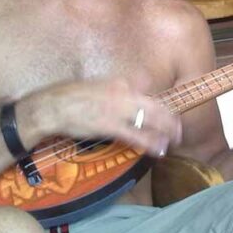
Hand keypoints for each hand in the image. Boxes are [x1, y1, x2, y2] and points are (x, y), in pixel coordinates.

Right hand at [20, 77, 181, 155]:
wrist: (52, 106)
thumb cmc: (71, 97)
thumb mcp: (98, 86)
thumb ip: (116, 90)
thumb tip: (130, 92)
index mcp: (121, 83)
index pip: (149, 91)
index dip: (162, 104)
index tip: (169, 111)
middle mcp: (124, 94)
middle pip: (156, 106)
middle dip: (171, 119)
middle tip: (179, 129)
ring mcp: (118, 110)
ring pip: (151, 120)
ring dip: (166, 131)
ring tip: (175, 140)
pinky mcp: (110, 126)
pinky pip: (136, 135)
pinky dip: (150, 142)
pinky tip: (160, 149)